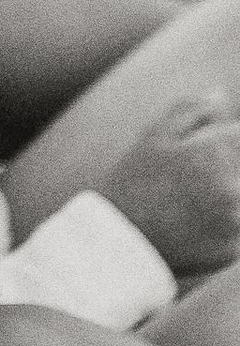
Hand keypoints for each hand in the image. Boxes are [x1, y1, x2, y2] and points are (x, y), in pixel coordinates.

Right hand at [99, 96, 239, 278]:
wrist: (117, 244)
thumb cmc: (132, 184)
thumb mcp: (153, 137)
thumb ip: (191, 110)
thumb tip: (221, 96)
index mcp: (218, 153)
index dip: (230, 140)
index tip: (212, 149)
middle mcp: (235, 187)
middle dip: (229, 168)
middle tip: (195, 180)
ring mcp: (237, 222)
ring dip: (230, 196)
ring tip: (193, 202)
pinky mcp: (234, 250)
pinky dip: (226, 226)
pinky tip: (196, 225)